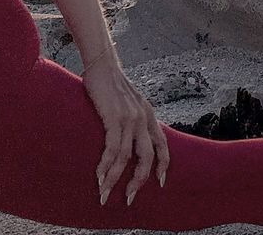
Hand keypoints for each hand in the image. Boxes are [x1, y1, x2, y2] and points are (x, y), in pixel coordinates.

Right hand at [84, 56, 169, 207]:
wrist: (103, 65)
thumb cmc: (112, 84)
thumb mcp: (130, 102)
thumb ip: (134, 118)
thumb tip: (129, 136)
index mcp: (149, 115)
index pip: (162, 144)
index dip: (163, 165)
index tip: (160, 182)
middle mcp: (143, 119)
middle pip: (147, 157)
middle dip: (138, 181)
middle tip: (129, 198)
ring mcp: (130, 119)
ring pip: (126, 158)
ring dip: (114, 179)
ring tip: (105, 193)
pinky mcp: (114, 118)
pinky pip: (112, 149)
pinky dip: (105, 165)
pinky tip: (98, 176)